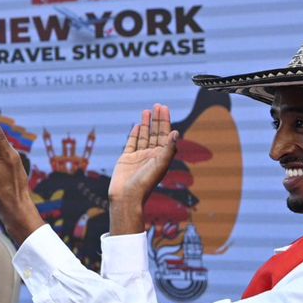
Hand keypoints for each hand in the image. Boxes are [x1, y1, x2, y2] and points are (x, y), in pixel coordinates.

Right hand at [108, 103, 178, 232]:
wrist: (126, 197)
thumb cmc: (144, 184)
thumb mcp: (160, 165)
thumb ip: (168, 149)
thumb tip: (176, 132)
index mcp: (161, 157)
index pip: (165, 135)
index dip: (165, 121)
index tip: (164, 108)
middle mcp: (151, 156)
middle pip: (155, 134)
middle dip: (157, 119)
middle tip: (157, 105)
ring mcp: (138, 157)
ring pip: (144, 137)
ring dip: (146, 124)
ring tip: (147, 111)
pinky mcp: (126, 159)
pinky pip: (132, 144)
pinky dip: (135, 134)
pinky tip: (138, 126)